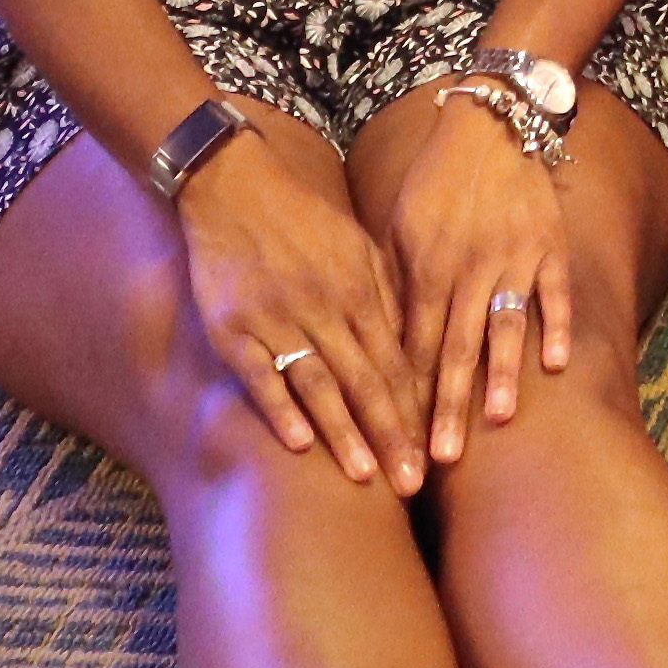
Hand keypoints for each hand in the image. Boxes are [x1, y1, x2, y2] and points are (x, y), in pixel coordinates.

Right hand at [172, 112, 427, 491]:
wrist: (234, 185)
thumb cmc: (303, 220)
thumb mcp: (357, 246)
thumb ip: (385, 295)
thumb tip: (415, 346)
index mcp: (361, 289)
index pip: (397, 361)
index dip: (417, 409)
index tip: (434, 452)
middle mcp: (325, 307)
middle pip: (366, 381)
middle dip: (392, 434)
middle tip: (412, 483)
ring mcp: (278, 319)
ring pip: (320, 384)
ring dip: (345, 433)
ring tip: (366, 476)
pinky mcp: (233, 327)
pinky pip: (262, 374)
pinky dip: (281, 409)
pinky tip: (301, 443)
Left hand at [381, 84, 572, 465]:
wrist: (491, 123)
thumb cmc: (436, 181)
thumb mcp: (399, 228)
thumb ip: (394, 286)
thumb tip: (381, 346)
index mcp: (425, 268)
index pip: (411, 346)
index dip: (404, 397)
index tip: (398, 441)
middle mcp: (467, 270)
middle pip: (454, 349)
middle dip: (445, 407)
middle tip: (439, 458)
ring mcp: (513, 259)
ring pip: (504, 326)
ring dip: (501, 375)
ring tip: (499, 420)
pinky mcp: (550, 244)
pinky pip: (555, 292)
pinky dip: (558, 326)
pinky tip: (557, 364)